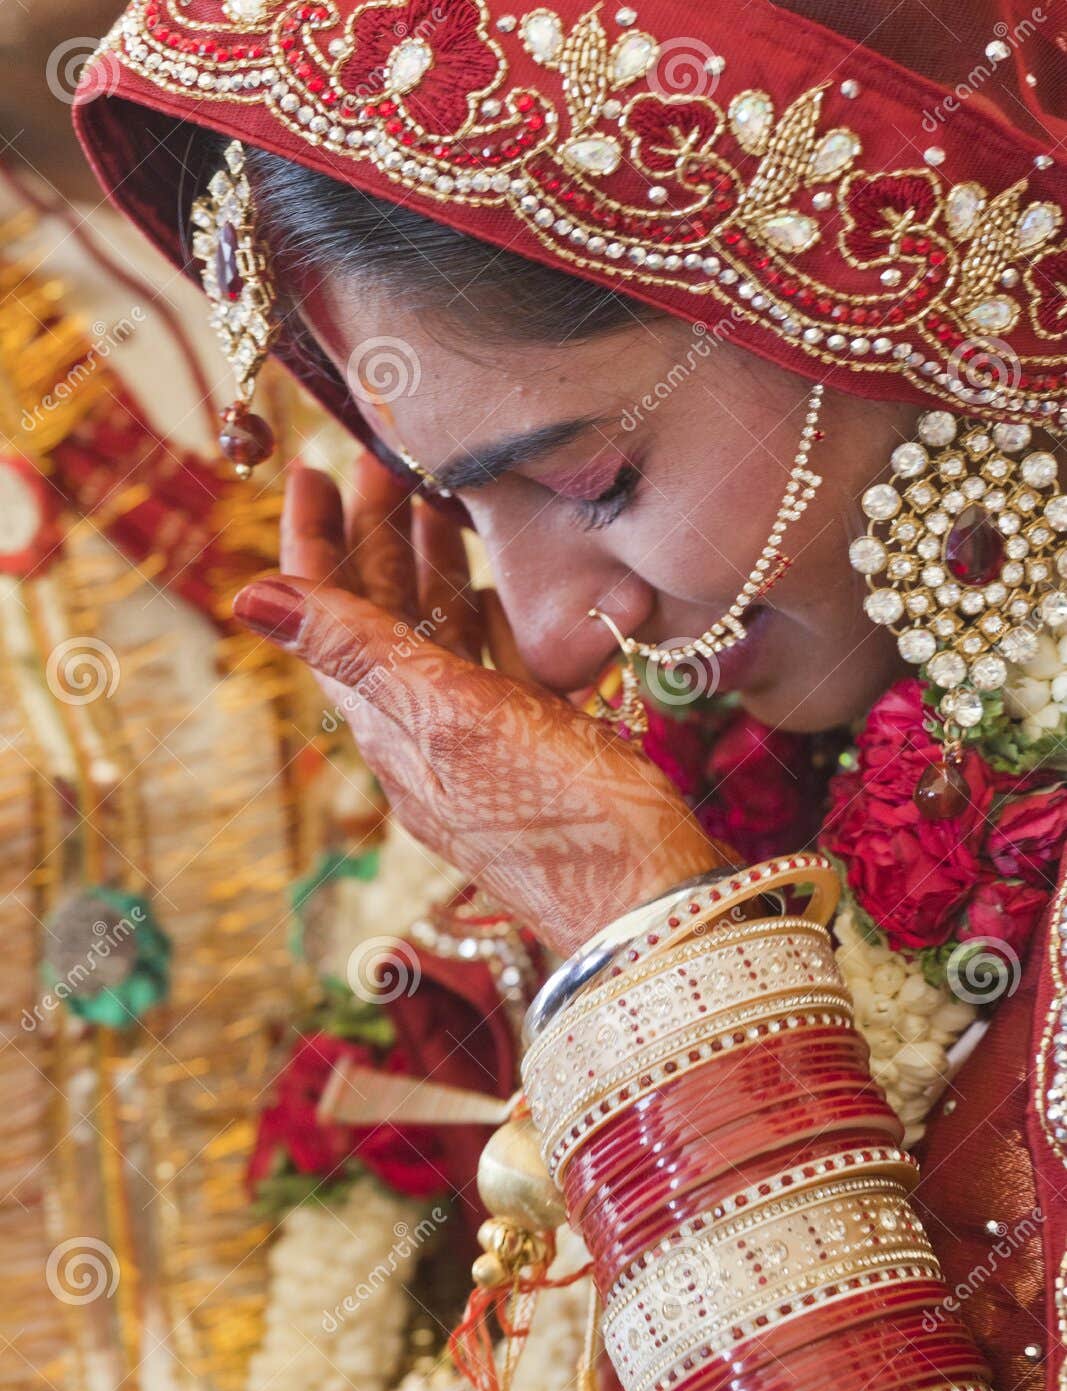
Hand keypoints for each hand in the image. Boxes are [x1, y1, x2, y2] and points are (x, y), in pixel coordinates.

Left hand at [233, 457, 726, 956]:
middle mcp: (425, 737)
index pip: (329, 619)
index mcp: (391, 729)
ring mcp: (481, 746)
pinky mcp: (537, 751)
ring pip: (438, 640)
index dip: (313, 543)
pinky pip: (495, 671)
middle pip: (382, 621)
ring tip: (432, 499)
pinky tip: (496, 591)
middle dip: (375, 537)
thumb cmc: (559, 816)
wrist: (650, 902)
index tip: (309, 467)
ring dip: (429, 568)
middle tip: (381, 459)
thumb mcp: (449, 721)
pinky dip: (487, 620)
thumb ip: (358, 652)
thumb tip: (250, 596)